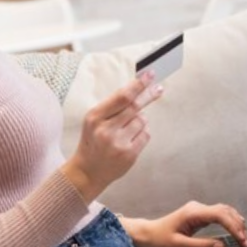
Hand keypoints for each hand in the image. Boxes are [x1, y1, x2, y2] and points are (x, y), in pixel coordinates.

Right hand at [62, 71, 163, 203]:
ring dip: (140, 120)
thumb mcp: (94, 120)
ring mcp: (118, 143)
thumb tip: (138, 88)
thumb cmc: (93, 141)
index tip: (150, 74)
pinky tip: (131, 139)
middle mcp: (106, 129)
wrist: (87, 171)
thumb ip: (113, 106)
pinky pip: (146, 134)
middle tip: (159, 88)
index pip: (122, 96)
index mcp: (95, 117)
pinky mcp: (129, 154)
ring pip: (142, 120)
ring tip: (127, 129)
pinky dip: (142, 132)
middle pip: (135, 106)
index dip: (138, 84)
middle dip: (149, 95)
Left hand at [121, 201, 246, 246]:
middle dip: (238, 226)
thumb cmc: (161, 238)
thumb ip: (202, 245)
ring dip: (236, 222)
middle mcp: (197, 207)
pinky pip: (219, 213)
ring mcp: (199, 209)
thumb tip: (221, 246)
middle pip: (225, 211)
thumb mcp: (180, 245)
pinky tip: (236, 226)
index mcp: (193, 212)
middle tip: (246, 242)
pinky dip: (230, 220)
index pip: (220, 215)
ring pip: (224, 210)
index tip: (241, 239)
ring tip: (244, 237)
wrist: (150, 233)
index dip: (233, 226)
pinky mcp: (200, 213)